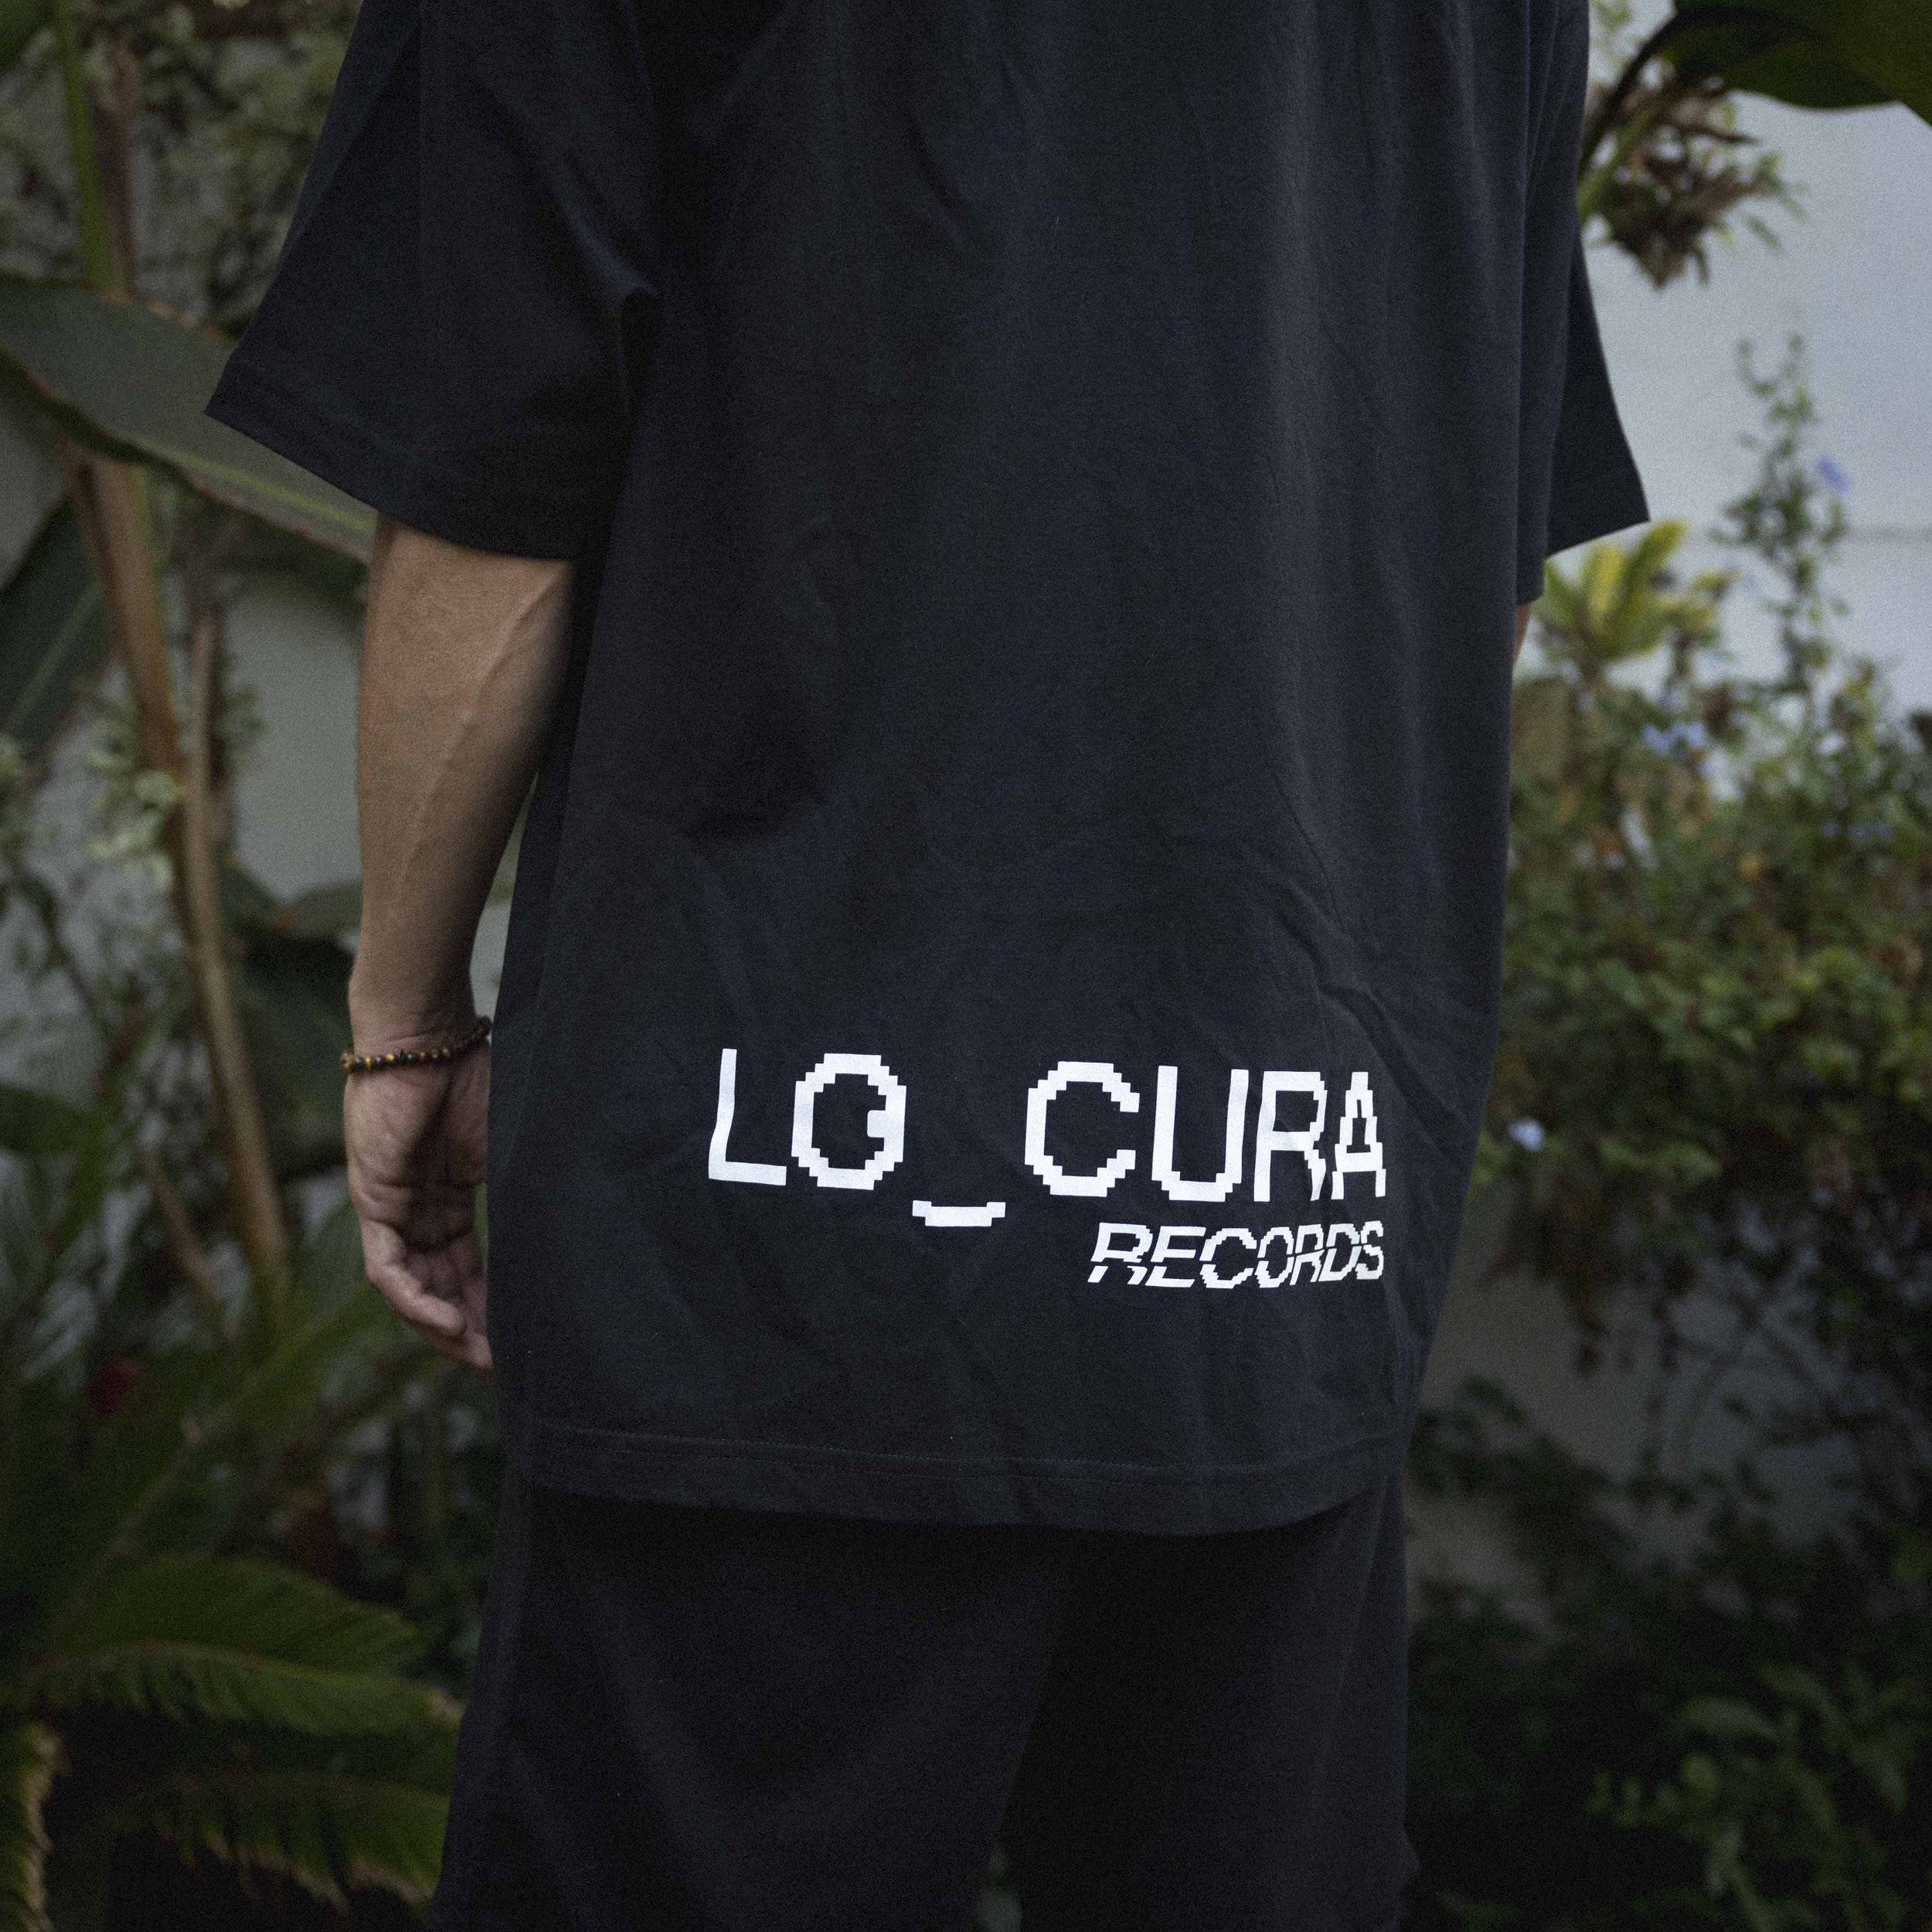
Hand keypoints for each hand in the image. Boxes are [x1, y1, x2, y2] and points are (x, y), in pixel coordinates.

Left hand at [344, 1036, 492, 1373]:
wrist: (430, 1036)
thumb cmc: (475, 1075)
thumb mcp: (511, 1149)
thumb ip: (524, 1193)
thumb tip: (569, 1237)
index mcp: (450, 1196)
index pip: (468, 1267)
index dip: (493, 1306)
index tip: (521, 1340)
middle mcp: (417, 1209)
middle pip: (441, 1287)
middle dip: (471, 1331)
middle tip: (502, 1368)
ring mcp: (392, 1207)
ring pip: (411, 1289)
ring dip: (443, 1327)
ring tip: (479, 1355)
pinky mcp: (372, 1201)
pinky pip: (388, 1269)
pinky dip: (416, 1300)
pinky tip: (448, 1322)